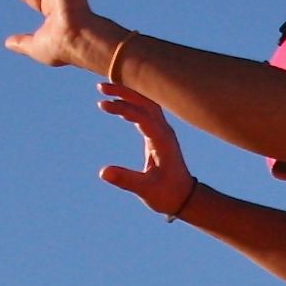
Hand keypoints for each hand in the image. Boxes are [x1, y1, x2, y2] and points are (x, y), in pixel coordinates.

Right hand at [96, 83, 199, 216]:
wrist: (184, 198)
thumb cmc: (167, 194)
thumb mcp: (145, 190)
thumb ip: (125, 180)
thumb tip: (103, 172)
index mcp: (163, 141)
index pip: (143, 116)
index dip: (123, 107)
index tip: (102, 104)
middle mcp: (165, 131)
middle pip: (145, 102)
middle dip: (124, 92)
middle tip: (100, 87)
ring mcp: (163, 131)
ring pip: (146, 104)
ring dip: (128, 94)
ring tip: (105, 90)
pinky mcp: (158, 134)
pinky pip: (145, 112)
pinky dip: (131, 103)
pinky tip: (116, 103)